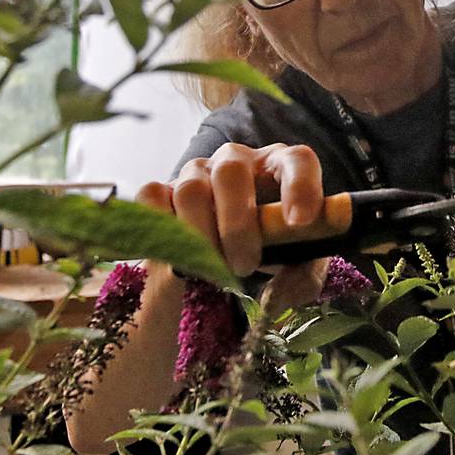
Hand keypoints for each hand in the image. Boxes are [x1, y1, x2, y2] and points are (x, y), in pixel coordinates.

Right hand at [137, 142, 327, 308]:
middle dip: (237, 224)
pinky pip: (152, 196)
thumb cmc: (271, 252)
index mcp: (279, 168)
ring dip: (202, 235)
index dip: (300, 186)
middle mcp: (237, 161)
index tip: (299, 222)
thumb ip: (302, 278)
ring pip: (191, 189)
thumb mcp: (297, 268)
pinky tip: (178, 255)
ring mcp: (197, 173)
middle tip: (245, 266)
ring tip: (214, 270)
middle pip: (231, 171)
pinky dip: (162, 227)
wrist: (224, 263)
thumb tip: (278, 294)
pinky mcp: (162, 190)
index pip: (296, 160)